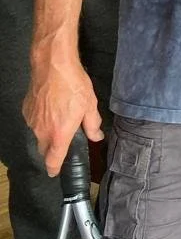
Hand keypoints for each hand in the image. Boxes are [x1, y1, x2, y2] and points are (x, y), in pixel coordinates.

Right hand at [24, 57, 102, 175]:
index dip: (54, 168)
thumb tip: (96, 137)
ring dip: (47, 133)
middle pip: (45, 149)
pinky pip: (34, 122)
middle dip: (53, 149)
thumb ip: (92, 125)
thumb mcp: (90, 105)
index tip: (55, 172)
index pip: (52, 160)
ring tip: (60, 118)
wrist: (52, 66)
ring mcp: (31, 121)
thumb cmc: (74, 86)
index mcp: (59, 134)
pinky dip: (41, 121)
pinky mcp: (26, 111)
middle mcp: (42, 132)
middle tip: (65, 139)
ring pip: (38, 135)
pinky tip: (51, 108)